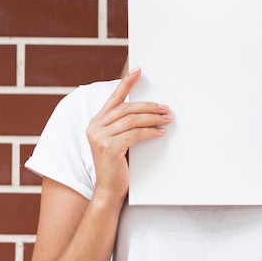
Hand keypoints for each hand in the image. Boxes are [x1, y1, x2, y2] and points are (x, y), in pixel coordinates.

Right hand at [85, 67, 171, 202]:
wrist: (108, 190)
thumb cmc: (117, 165)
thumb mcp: (118, 140)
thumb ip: (125, 125)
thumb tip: (150, 110)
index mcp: (96, 122)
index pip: (114, 98)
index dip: (126, 83)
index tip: (138, 70)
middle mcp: (95, 127)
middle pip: (127, 108)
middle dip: (149, 106)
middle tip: (165, 108)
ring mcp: (99, 137)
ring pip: (132, 120)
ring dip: (153, 118)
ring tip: (167, 119)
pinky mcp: (109, 147)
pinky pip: (134, 134)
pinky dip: (150, 132)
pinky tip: (160, 132)